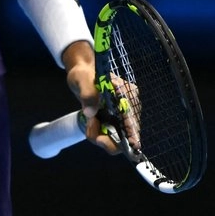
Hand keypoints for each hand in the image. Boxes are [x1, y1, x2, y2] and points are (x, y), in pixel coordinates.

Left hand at [61, 41, 120, 155]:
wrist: (81, 74)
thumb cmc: (83, 73)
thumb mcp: (81, 79)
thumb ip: (88, 94)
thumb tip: (90, 113)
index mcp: (128, 94)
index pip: (133, 121)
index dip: (128, 137)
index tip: (113, 142)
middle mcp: (130, 106)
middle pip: (127, 134)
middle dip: (107, 137)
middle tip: (91, 126)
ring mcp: (123, 114)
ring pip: (116, 137)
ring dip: (100, 134)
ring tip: (89, 120)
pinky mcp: (115, 119)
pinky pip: (109, 134)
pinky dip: (98, 132)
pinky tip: (91, 122)